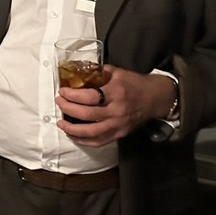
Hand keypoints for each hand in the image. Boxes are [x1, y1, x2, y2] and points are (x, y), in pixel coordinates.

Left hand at [57, 65, 176, 146]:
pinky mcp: (120, 134)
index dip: (72, 95)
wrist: (156, 98)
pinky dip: (84, 140)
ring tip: (61, 123)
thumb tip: (77, 72)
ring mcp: (118, 125)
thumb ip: (97, 73)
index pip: (89, 97)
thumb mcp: (117, 73)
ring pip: (91, 132)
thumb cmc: (135, 84)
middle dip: (68, 109)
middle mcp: (117, 111)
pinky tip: (74, 135)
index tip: (62, 91)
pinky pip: (99, 141)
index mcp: (115, 93)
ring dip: (72, 129)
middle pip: (87, 114)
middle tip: (59, 103)